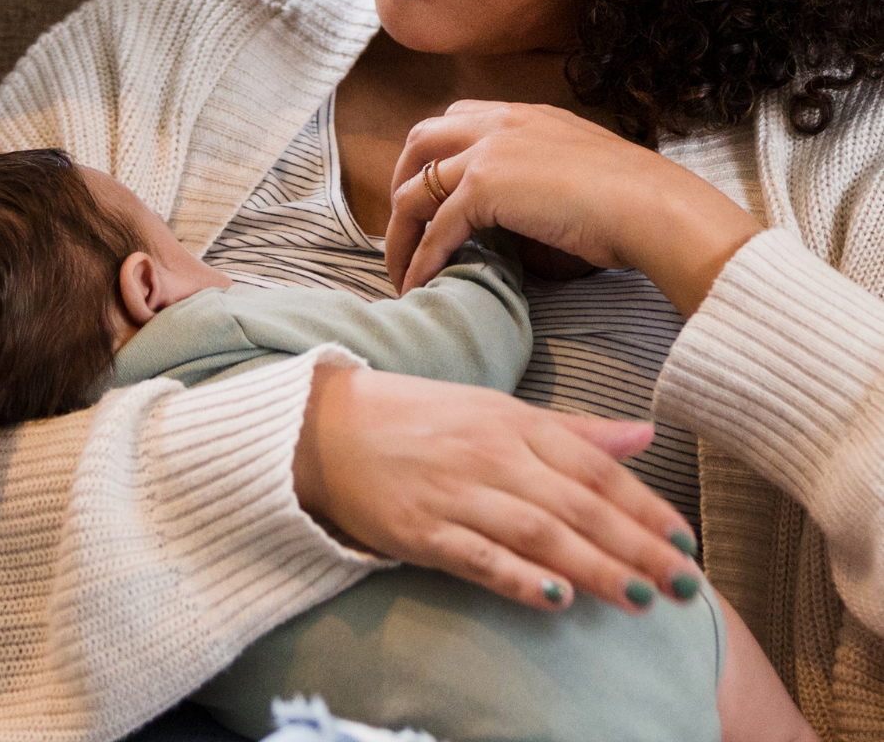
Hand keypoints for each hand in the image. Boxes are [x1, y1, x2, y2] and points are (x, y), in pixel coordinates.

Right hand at [293, 364, 701, 612]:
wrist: (327, 428)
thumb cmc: (421, 419)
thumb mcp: (496, 411)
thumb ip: (573, 430)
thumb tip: (645, 436)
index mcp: (512, 421)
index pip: (591, 465)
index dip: (642, 504)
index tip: (686, 538)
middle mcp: (490, 455)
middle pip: (575, 504)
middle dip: (636, 546)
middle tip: (686, 584)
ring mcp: (456, 494)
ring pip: (537, 532)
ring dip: (593, 568)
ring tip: (641, 599)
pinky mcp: (422, 531)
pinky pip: (478, 557)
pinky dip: (518, 578)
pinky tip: (556, 601)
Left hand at [384, 100, 761, 313]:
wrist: (653, 206)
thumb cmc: (634, 198)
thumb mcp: (578, 166)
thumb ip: (540, 174)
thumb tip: (521, 215)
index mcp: (523, 113)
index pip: (457, 118)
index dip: (434, 154)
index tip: (429, 190)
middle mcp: (498, 121)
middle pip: (419, 142)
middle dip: (401, 182)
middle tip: (401, 226)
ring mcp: (488, 151)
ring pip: (417, 187)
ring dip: (401, 231)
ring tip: (400, 267)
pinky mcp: (484, 187)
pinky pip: (436, 227)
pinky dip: (422, 257)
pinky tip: (419, 282)